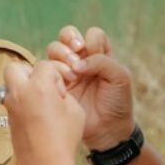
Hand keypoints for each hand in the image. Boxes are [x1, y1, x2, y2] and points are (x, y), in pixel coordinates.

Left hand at [3, 60, 85, 164]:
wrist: (47, 163)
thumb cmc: (65, 136)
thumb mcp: (74, 108)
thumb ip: (62, 92)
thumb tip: (53, 89)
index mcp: (38, 86)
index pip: (44, 65)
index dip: (56, 73)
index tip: (63, 88)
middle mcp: (20, 93)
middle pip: (14, 67)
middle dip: (28, 71)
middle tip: (42, 85)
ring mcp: (10, 106)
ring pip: (10, 84)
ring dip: (23, 87)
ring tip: (40, 101)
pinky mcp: (7, 119)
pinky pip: (11, 101)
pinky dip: (21, 102)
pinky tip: (35, 114)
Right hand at [45, 25, 134, 149]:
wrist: (107, 130)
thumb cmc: (117, 103)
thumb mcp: (120, 77)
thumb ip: (102, 61)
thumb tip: (77, 65)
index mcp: (100, 55)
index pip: (92, 34)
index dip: (91, 40)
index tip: (94, 53)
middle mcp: (81, 60)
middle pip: (67, 35)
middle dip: (69, 40)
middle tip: (76, 55)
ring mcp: (66, 71)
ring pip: (53, 49)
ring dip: (60, 55)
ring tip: (71, 74)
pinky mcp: (54, 84)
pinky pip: (45, 69)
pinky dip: (51, 71)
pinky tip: (62, 85)